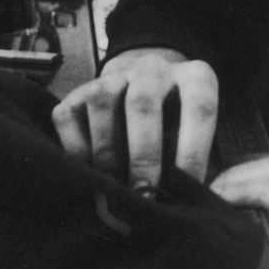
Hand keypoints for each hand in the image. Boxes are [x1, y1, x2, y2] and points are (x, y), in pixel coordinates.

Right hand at [52, 47, 217, 192]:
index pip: (199, 108)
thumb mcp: (198, 136)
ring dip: (107, 151)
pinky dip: (78, 149)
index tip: (188, 187)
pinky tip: (90, 172)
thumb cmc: (176, 127)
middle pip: (143, 103)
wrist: (138, 92)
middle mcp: (152, 69)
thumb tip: (192, 198)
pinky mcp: (76, 93)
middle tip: (144, 192)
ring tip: (115, 185)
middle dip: (143, 154)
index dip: (194, 150)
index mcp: (193, 77)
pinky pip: (69, 118)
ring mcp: (112, 78)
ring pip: (103, 103)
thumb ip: (199, 163)